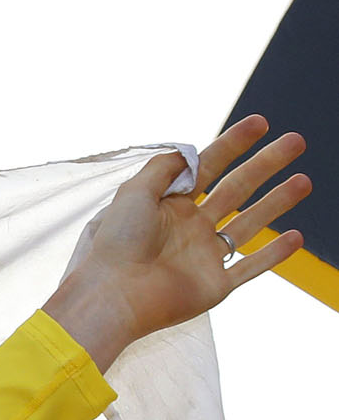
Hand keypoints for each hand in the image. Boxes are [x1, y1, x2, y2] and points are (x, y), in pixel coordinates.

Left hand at [44, 117, 309, 368]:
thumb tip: (187, 152)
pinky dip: (274, 254)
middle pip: (236, 189)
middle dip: (266, 165)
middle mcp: (189, 229)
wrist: (114, 296)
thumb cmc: (116, 244)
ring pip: (249, 224)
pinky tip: (296, 237)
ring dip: (277, 202)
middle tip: (295, 141)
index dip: (233, 144)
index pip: (208, 168)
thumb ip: (163, 168)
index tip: (259, 122)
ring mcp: (203, 257)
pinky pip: (250, 268)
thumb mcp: (133, 194)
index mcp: (168, 206)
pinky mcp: (214, 286)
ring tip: (304, 181)